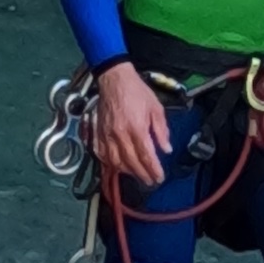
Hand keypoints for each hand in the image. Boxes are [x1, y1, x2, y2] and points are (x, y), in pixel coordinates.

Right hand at [91, 62, 170, 186]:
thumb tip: (166, 149)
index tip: (159, 177)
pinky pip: (101, 155)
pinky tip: (117, 167)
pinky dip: (109, 164)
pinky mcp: (97, 134)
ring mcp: (106, 136)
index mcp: (136, 128)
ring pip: (115, 161)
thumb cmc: (138, 92)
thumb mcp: (156, 108)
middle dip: (142, 174)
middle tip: (150, 181)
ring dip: (126, 172)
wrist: (114, 81)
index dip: (153, 169)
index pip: (146, 155)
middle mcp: (119, 135)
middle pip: (130, 162)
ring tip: (136, 175)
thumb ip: (161, 130)